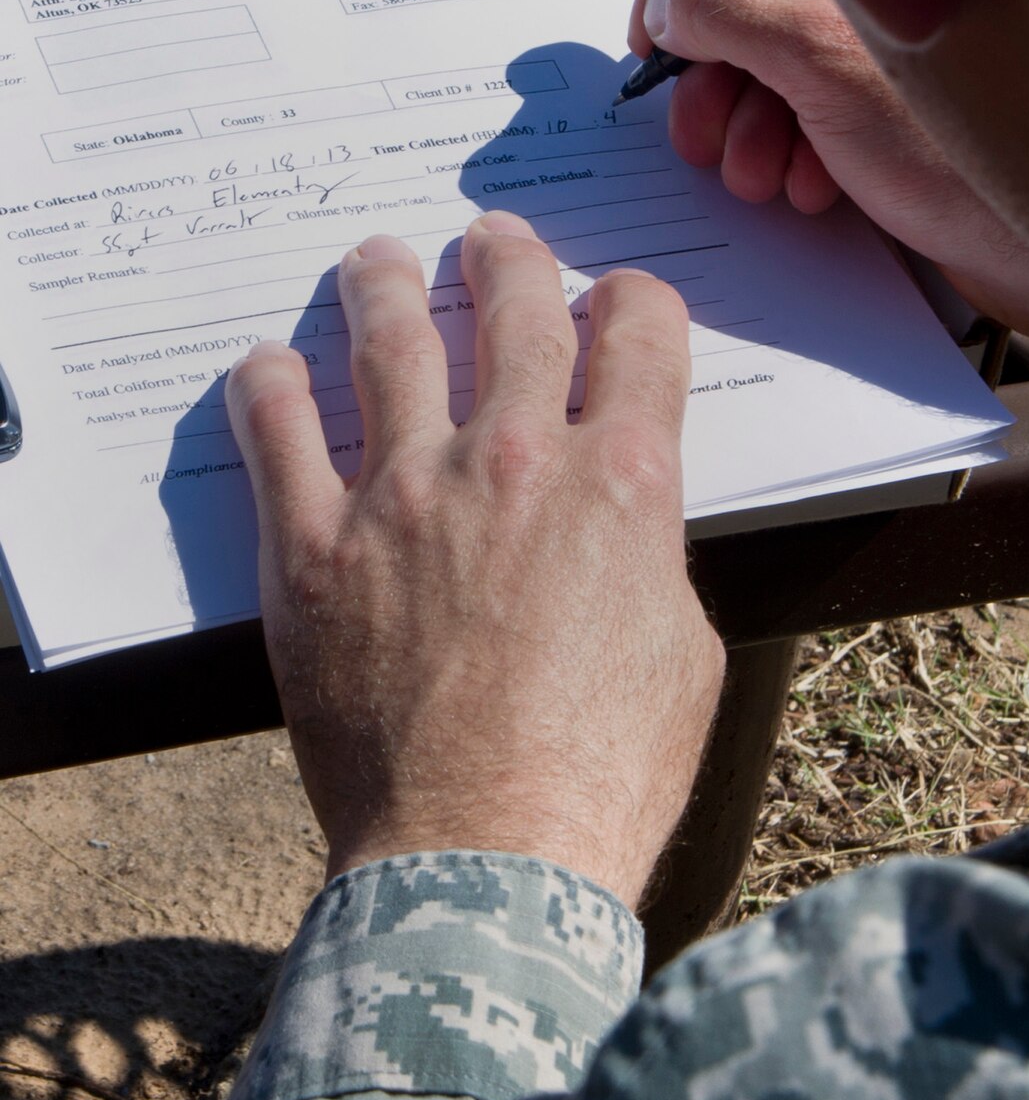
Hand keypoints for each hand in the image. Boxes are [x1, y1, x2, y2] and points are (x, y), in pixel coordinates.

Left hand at [225, 214, 724, 906]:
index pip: (640, 331)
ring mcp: (406, 496)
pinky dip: (272, 386)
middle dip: (512, 261)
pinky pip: (278, 431)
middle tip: (494, 242)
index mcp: (622, 479)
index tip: (617, 304)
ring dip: (390, 285)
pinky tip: (270, 365)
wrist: (488, 856)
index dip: (634, 302)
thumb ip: (655, 560)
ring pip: (393, 341)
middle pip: (517, 308)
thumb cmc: (603, 773)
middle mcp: (514, 459)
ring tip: (381, 261)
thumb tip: (630, 532)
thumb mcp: (687, 652)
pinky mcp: (314, 549)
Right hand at [629, 0, 1028, 352]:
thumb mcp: (820, 55)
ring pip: (792, 53)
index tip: (652, 37)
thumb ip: (724, 4)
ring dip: (754, 119)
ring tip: (758, 178)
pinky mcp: (929, 95)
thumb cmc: (973, 143)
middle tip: (695, 136)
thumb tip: (672, 2)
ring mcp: (918, 29)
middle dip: (718, 68)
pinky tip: (818, 191)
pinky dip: (806, 144)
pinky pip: (835, 102)